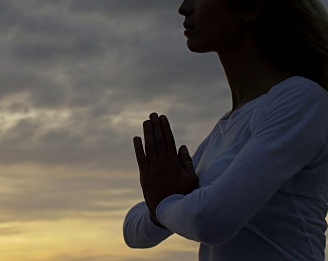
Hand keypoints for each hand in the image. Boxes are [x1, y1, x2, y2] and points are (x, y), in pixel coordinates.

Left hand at [133, 112, 198, 227]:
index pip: (169, 141)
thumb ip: (186, 162)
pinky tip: (136, 138)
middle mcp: (163, 165)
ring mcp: (153, 171)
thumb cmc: (183, 195)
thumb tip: (182, 146)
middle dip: (156, 127)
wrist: (168, 212)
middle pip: (159, 142)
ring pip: (150, 148)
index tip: (163, 118)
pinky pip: (141, 160)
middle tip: (153, 115)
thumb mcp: (191, 179)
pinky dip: (138, 149)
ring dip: (147, 134)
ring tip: (146, 122)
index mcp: (174, 164)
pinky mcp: (144, 177)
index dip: (165, 128)